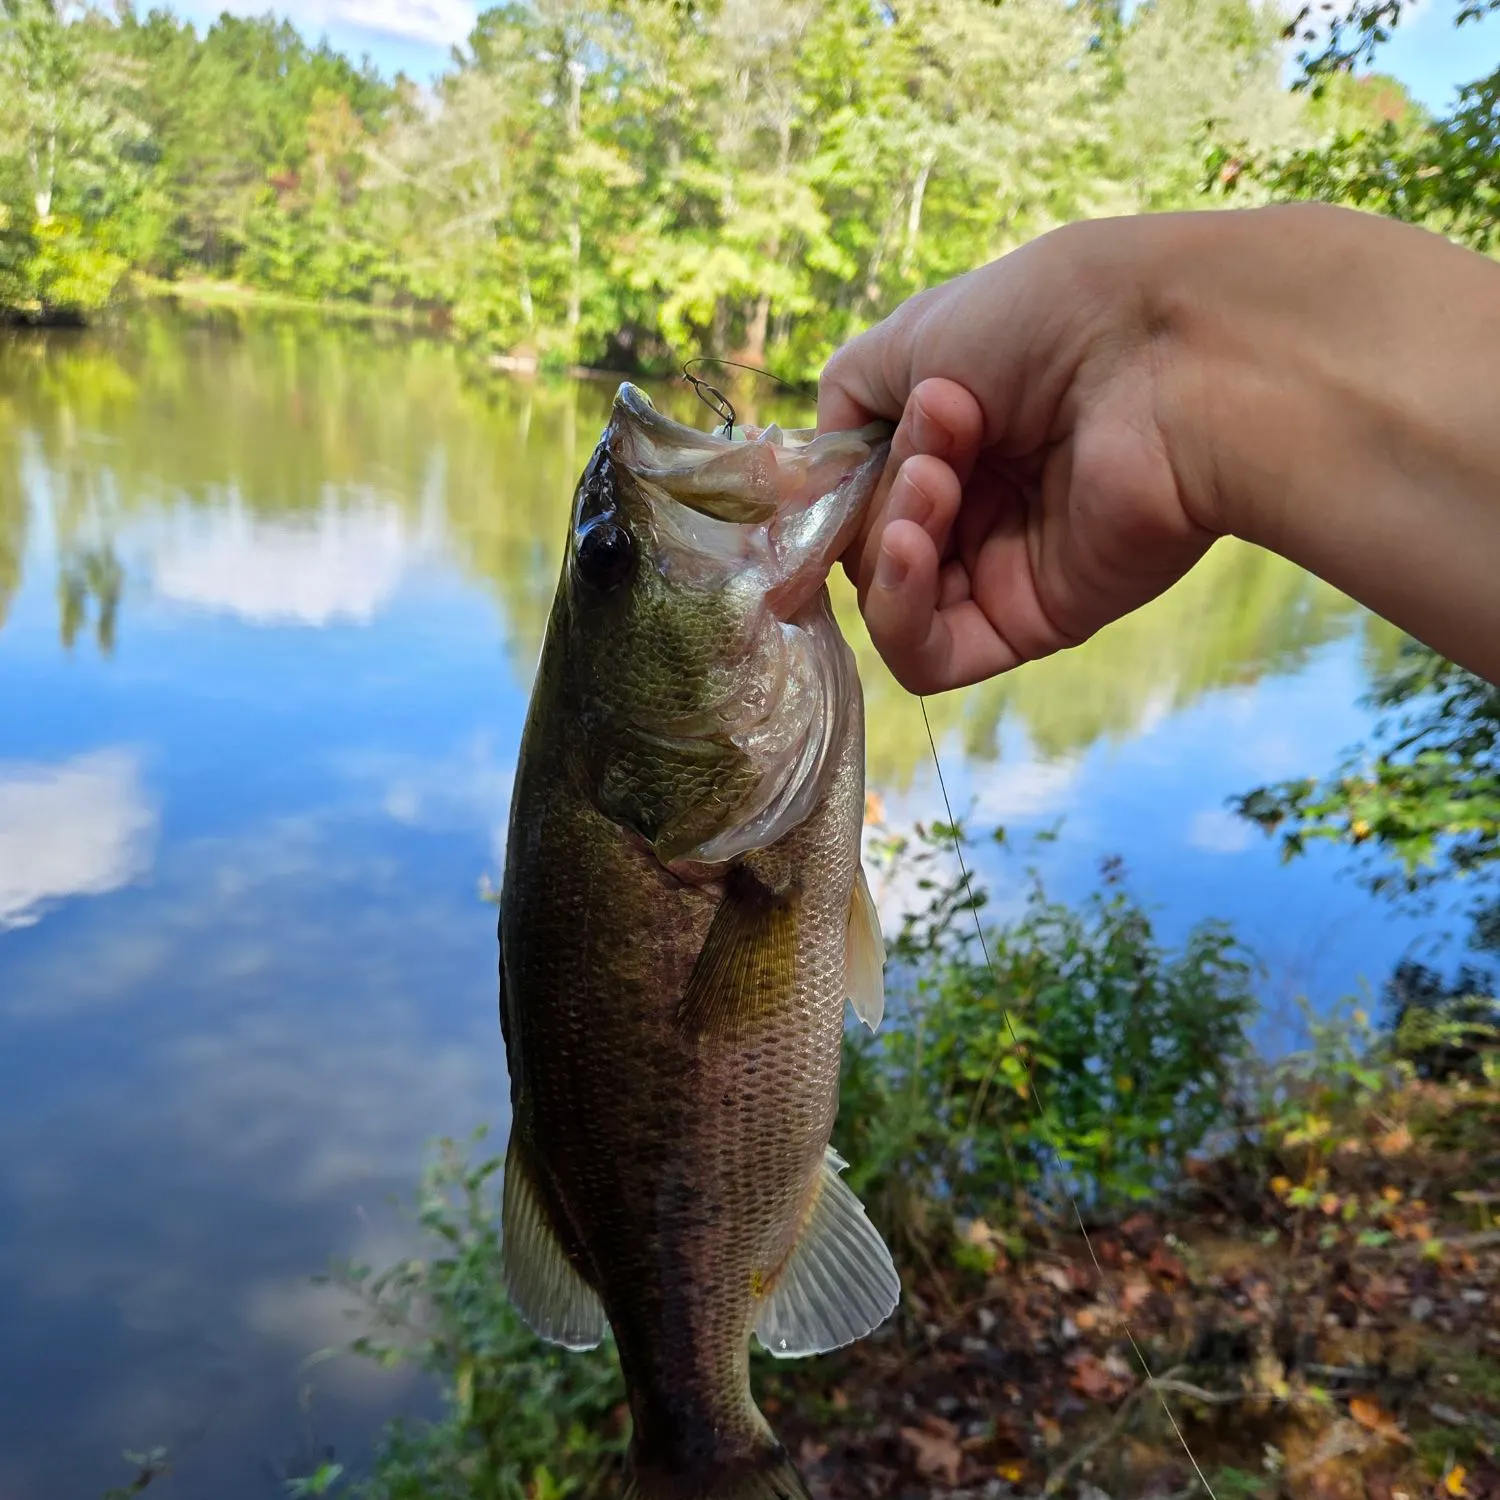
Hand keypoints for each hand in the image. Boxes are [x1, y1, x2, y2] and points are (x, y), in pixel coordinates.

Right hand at [819, 217, 1218, 695]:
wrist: (1167, 354)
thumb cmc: (1051, 321)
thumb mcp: (916, 337)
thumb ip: (847, 404)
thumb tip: (812, 480)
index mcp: (955, 438)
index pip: (858, 492)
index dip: (832, 487)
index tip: (825, 467)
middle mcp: (977, 506)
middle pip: (867, 545)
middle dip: (884, 488)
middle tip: (945, 425)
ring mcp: (1000, 568)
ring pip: (888, 601)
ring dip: (889, 539)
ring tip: (938, 475)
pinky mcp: (1030, 622)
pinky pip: (928, 655)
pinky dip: (899, 610)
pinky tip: (916, 548)